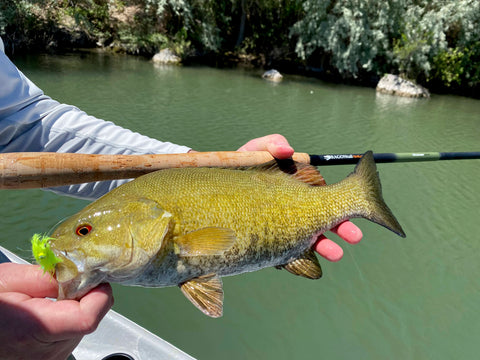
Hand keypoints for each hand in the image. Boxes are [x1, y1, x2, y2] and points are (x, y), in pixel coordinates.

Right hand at [0, 263, 112, 359]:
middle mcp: (47, 353)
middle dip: (86, 296)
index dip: (98, 294)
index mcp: (36, 329)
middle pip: (89, 320)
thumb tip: (79, 272)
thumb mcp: (9, 280)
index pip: (87, 318)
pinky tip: (46, 311)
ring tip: (49, 298)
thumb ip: (48, 276)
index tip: (94, 277)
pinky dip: (66, 319)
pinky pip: (70, 336)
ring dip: (76, 307)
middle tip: (68, 280)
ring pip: (82, 328)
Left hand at [237, 134, 362, 261]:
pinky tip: (307, 263)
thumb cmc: (238, 167)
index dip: (339, 203)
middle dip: (340, 227)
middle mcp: (292, 208)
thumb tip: (288, 149)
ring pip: (306, 239)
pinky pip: (285, 253)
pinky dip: (296, 258)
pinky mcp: (268, 244)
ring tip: (335, 254)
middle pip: (320, 219)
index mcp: (296, 187)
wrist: (212, 192)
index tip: (350, 210)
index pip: (322, 196)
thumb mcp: (254, 151)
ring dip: (323, 246)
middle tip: (354, 236)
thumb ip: (271, 145)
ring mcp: (281, 228)